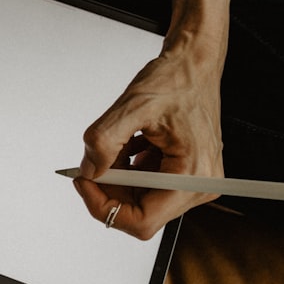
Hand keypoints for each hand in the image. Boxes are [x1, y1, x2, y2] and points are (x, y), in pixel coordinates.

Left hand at [75, 45, 224, 239]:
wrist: (194, 63)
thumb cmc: (176, 80)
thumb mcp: (132, 106)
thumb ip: (104, 140)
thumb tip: (89, 170)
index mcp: (192, 176)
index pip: (142, 221)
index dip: (105, 207)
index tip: (84, 182)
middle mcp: (199, 185)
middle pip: (140, 212)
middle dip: (110, 188)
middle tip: (93, 160)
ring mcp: (194, 181)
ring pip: (141, 198)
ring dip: (119, 176)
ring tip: (117, 143)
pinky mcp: (186, 173)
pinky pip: (148, 185)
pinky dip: (130, 168)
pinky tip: (131, 143)